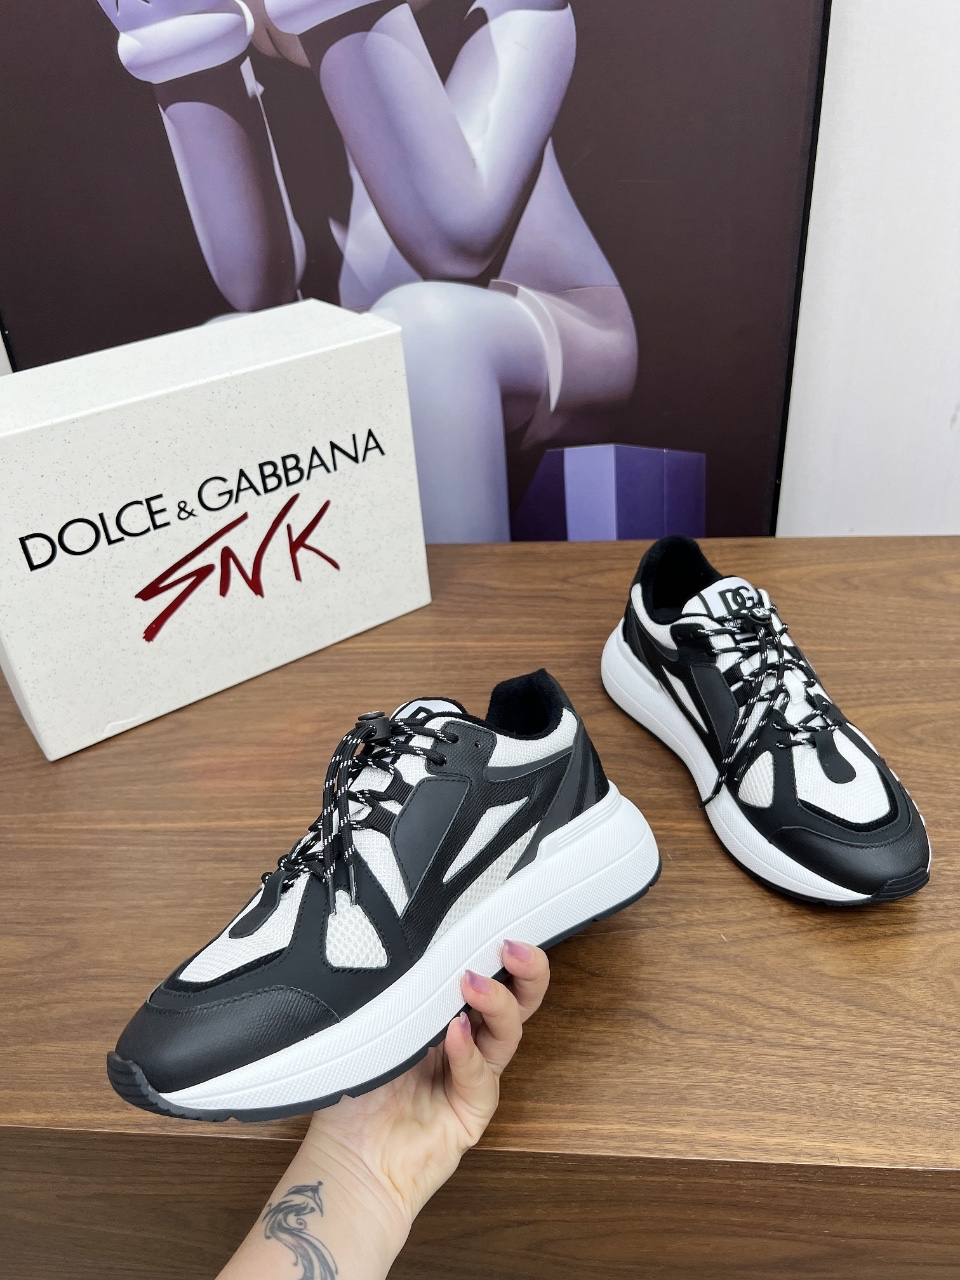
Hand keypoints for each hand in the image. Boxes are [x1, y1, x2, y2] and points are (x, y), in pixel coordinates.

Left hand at [303, 940, 548, 1232]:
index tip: (495, 921)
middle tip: (513, 946)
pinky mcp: (474, 1109)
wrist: (348, 1161)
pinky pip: (480, 1074)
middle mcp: (465, 1039)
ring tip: (473, 983)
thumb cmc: (353, 1092)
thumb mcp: (373, 1026)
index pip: (483, 972)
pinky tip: (456, 1034)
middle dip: (525, 968)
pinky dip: (469, 1051)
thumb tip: (412, 943)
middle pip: (515, 998)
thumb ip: (400, 990)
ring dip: (497, 1001)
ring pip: (507, 1030)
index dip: (493, 947)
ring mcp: (473, 1074)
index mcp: (441, 1012)